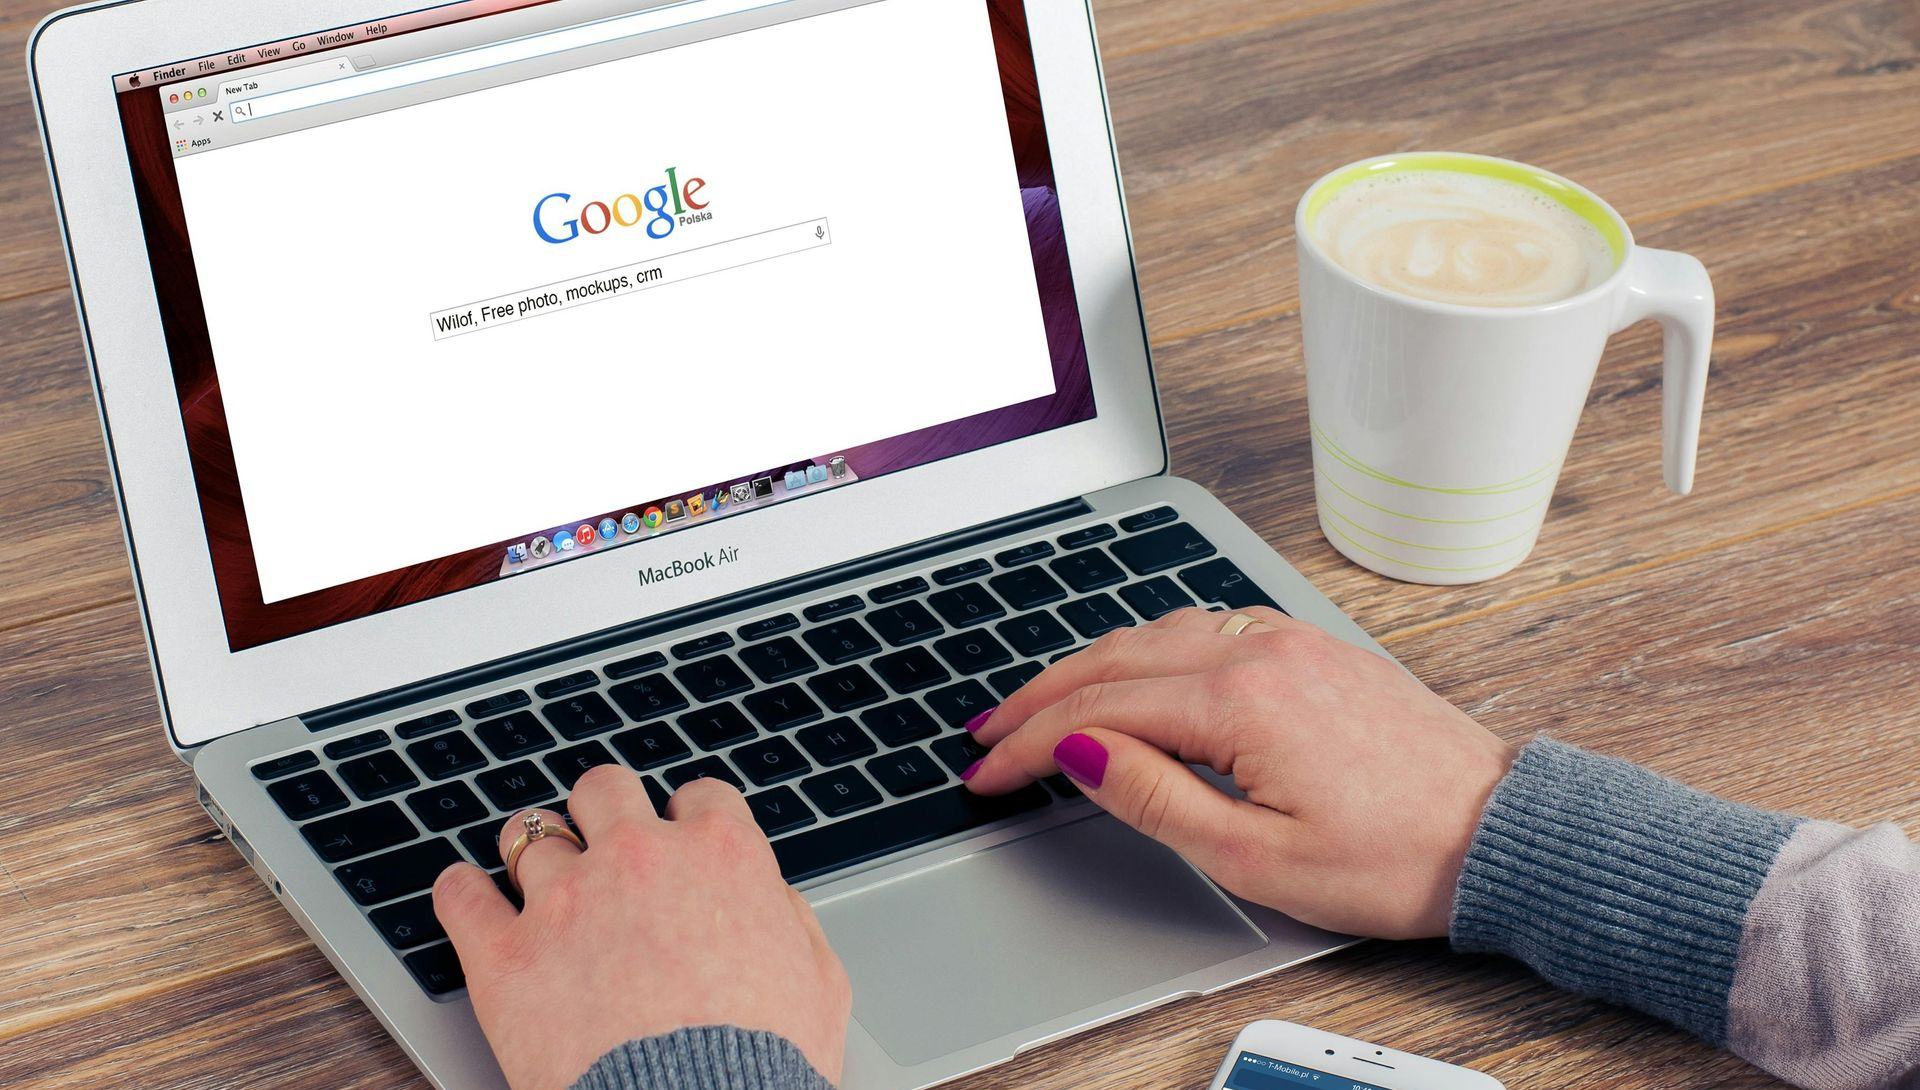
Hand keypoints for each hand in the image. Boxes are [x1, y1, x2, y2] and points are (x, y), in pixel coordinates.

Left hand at [433, 767, 850, 1089]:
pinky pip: (461, 897)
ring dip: (532, 851)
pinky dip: (460, 892)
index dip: (687, 818)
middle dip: (604, 810)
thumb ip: (793, 924)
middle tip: (601, 839)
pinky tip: (464, 894)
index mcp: (721, 857)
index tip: (677, 836)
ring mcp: (567, 900)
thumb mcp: (818, 985)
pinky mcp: (507, 955)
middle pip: (606, 789)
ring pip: (528, 834)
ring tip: (531, 872)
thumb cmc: (764, 1064)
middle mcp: (640, 858)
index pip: (700, 797)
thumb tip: (775, 904)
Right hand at [964, 607, 1515, 938]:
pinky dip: (1144, 650)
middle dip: (1038, 696)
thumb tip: (1076, 753)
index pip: (1096, 711)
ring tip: (1041, 706)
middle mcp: (1259, 652)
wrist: (1497, 833)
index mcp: (1239, 701)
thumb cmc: (1393, 857)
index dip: (1027, 745)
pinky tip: (1132, 673)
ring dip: (1088, 667)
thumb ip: (1153, 796)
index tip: (985, 772)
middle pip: (1113, 658)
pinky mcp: (1310, 647)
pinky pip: (1202, 629)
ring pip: (1154, 634)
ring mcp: (1288, 641)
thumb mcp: (1254, 856)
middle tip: (987, 733)